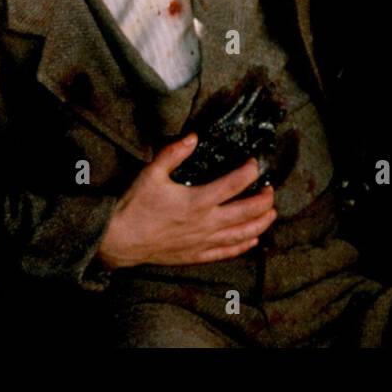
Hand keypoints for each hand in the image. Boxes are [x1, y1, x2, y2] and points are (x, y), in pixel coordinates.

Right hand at [96, 134, 276, 268]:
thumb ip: (174, 153)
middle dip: (264, 201)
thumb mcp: (152, 173)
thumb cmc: (135, 206)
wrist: (119, 241)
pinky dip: (243, 246)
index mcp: (198, 201)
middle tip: (271, 191)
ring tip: (271, 214)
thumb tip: (193, 137)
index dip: (250, 172)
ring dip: (260, 224)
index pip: (234, 184)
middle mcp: (206, 223)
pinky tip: (253, 240)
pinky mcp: (196, 255)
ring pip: (242, 235)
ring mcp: (203, 241)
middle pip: (246, 212)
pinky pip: (226, 252)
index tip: (255, 163)